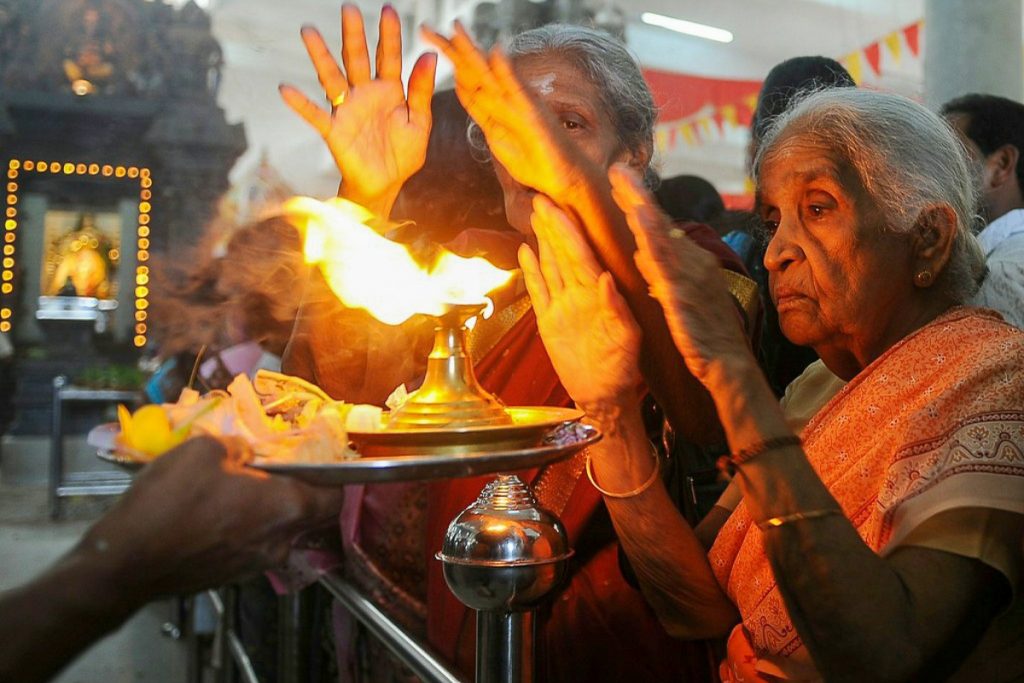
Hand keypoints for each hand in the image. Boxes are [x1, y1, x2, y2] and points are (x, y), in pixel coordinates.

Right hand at [78, 435, 342, 603]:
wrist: (125, 562)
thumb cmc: (170, 502)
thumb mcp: (204, 450)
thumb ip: (238, 447)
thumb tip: (245, 453)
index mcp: (286, 509)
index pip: (335, 497)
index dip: (336, 477)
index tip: (325, 460)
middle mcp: (280, 542)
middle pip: (309, 515)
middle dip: (300, 491)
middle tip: (276, 468)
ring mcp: (255, 565)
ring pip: (278, 531)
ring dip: (268, 509)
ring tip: (238, 486)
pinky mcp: (230, 575)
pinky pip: (252, 545)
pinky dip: (245, 527)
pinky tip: (216, 511)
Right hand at [280, 5, 436, 215]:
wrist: (387, 185)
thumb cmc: (403, 154)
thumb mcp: (420, 122)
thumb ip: (421, 90)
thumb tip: (429, 55)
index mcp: (389, 91)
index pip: (389, 57)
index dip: (389, 35)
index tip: (388, 10)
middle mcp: (365, 94)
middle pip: (358, 59)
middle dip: (354, 35)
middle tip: (349, 9)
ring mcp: (348, 110)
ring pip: (332, 78)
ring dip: (321, 56)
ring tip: (309, 32)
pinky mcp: (335, 130)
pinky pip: (316, 115)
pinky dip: (301, 104)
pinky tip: (286, 90)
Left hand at [422, 22, 592, 201]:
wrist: (564, 178)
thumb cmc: (536, 161)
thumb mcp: (498, 139)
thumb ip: (483, 114)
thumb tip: (465, 90)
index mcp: (495, 107)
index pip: (466, 78)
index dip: (447, 59)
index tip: (427, 38)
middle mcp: (507, 98)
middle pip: (473, 70)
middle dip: (451, 49)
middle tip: (426, 28)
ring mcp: (520, 103)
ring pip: (490, 74)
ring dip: (472, 52)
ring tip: (455, 30)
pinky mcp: (533, 113)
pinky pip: (517, 89)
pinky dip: (507, 70)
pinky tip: (495, 51)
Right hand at [519, 195, 641, 408]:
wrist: (603, 396)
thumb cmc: (621, 369)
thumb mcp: (626, 340)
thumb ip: (616, 309)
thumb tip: (605, 277)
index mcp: (599, 294)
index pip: (581, 255)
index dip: (569, 230)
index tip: (558, 206)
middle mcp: (579, 294)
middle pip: (563, 253)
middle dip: (553, 226)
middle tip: (540, 199)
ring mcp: (563, 305)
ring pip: (550, 265)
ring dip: (542, 240)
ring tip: (533, 215)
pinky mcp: (549, 320)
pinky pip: (538, 290)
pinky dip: (531, 270)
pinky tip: (525, 250)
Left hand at [609, 164, 750, 382]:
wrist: (729, 367)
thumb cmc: (704, 333)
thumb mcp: (680, 295)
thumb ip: (661, 272)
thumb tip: (641, 252)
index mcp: (691, 262)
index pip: (660, 225)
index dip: (639, 200)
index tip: (619, 176)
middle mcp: (693, 264)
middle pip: (661, 225)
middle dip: (639, 195)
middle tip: (617, 169)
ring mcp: (692, 282)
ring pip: (664, 243)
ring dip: (644, 216)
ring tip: (626, 192)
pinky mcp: (687, 305)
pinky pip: (670, 279)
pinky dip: (657, 259)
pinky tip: (642, 244)